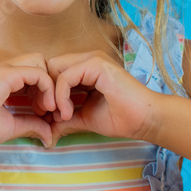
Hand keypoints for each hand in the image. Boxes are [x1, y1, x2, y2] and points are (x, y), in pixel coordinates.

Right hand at [0, 52, 56, 151]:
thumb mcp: (11, 125)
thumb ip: (31, 124)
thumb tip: (49, 135)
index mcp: (1, 78)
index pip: (32, 73)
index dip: (42, 91)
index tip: (42, 114)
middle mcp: (2, 68)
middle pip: (38, 63)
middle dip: (48, 84)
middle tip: (46, 109)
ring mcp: (3, 68)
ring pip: (40, 63)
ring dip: (50, 85)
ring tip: (46, 108)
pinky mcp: (6, 73)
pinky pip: (38, 73)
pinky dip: (48, 88)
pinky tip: (45, 107)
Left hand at [44, 51, 161, 145]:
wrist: (145, 120)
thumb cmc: (121, 118)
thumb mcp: (84, 118)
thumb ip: (65, 120)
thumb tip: (47, 132)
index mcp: (85, 68)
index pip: (53, 71)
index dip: (47, 92)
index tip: (49, 116)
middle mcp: (87, 59)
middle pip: (50, 67)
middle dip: (45, 91)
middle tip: (49, 115)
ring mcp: (92, 59)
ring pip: (54, 69)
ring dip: (52, 95)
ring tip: (60, 116)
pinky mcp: (96, 64)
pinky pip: (65, 77)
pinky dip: (61, 96)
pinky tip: (67, 113)